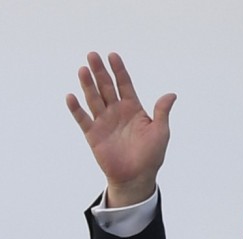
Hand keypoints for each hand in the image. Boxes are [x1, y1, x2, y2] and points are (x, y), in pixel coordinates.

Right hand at [66, 52, 176, 206]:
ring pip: (94, 99)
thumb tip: (171, 95)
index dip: (119, 70)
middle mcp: (116, 112)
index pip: (124, 84)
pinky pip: (83, 119)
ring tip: (83, 70)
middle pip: (106, 87)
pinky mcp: (93, 135)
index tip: (112, 55)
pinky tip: (71, 96)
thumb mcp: (160, 132)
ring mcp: (104, 122)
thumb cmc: (151, 156)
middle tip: (92, 55)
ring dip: (88, 85)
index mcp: (133, 108)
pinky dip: (76, 109)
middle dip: (100, 71)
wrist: (136, 177)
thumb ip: (162, 112)